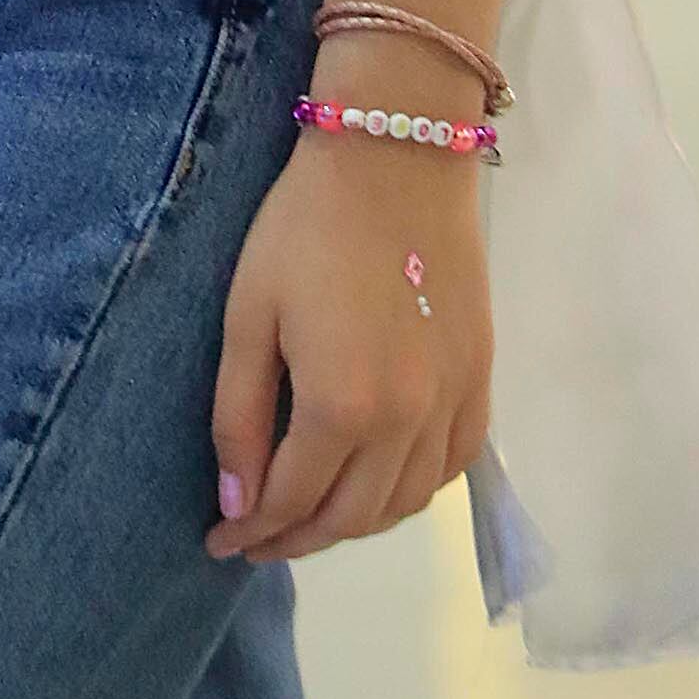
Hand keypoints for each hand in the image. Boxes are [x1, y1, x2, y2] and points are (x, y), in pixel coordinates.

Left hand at [206, 130, 491, 565]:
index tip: (218, 541)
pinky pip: (447, 470)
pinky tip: (377, 482)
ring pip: (402, 505)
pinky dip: (408, 493)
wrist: (397, 158)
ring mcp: (452, 407)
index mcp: (343, 408)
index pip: (292, 501)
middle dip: (296, 538)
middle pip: (350, 517)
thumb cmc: (305, 226)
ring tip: (308, 516)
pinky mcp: (480, 383)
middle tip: (255, 538)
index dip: (251, 529)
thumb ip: (241, 416)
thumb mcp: (250, 314)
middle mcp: (407, 425)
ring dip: (352, 524)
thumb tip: (236, 503)